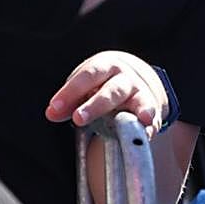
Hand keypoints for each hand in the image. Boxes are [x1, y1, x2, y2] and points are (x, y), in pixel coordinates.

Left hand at [46, 51, 168, 139]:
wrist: (135, 76)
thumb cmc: (102, 83)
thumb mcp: (84, 86)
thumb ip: (68, 100)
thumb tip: (52, 113)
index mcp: (106, 66)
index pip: (88, 76)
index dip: (71, 92)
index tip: (54, 108)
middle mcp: (126, 78)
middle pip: (112, 90)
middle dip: (96, 105)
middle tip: (78, 119)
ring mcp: (141, 94)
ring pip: (139, 101)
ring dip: (141, 110)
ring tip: (142, 119)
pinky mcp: (151, 110)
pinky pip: (153, 120)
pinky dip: (150, 128)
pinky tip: (147, 136)